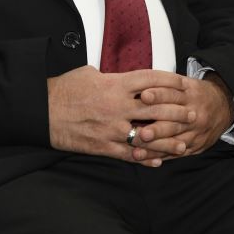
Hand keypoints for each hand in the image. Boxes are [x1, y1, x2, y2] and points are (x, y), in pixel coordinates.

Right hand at [48, 66, 176, 163]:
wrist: (41, 111)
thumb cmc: (64, 89)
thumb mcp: (89, 72)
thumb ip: (111, 75)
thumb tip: (124, 77)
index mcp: (115, 84)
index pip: (151, 80)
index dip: (171, 81)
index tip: (184, 84)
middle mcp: (117, 106)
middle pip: (156, 108)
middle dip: (177, 112)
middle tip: (193, 114)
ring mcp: (110, 128)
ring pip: (146, 136)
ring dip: (167, 141)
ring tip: (183, 144)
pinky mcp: (102, 146)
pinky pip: (127, 154)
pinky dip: (144, 158)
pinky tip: (157, 161)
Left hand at [125, 69, 233, 159]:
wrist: (224, 107)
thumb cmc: (197, 95)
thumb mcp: (187, 84)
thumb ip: (167, 85)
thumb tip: (140, 86)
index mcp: (191, 95)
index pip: (174, 95)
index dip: (158, 95)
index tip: (143, 96)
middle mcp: (195, 114)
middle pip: (175, 122)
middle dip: (157, 129)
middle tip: (141, 133)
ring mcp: (196, 132)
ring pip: (175, 141)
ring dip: (155, 147)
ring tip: (137, 150)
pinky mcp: (195, 146)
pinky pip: (176, 153)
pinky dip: (160, 156)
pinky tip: (145, 158)